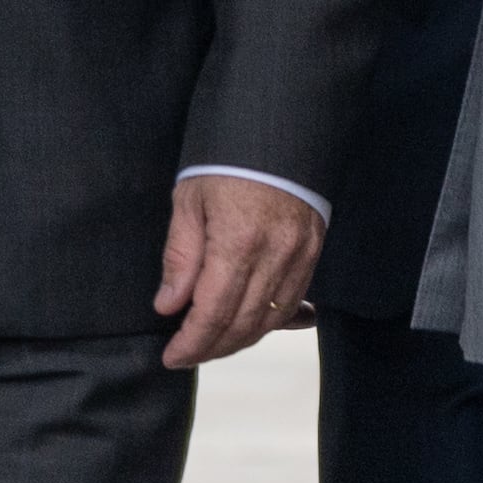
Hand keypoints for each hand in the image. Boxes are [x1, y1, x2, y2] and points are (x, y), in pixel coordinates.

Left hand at [156, 174, 327, 368]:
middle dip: (212, 348)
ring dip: (240, 340)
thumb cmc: (227, 160)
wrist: (280, 127)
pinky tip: (251, 326)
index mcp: (237, 243)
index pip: (213, 313)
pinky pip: (292, 300)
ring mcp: (300, 254)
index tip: (172, 356)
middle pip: (243, 324)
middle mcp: (274, 255)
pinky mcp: (314, 249)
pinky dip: (270, 321)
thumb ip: (181, 257)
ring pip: (270, 319)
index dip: (191, 343)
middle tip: (188, 355)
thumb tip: (169, 305)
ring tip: (214, 344)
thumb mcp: (190, 201)